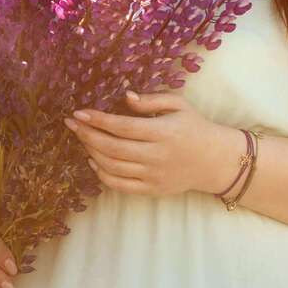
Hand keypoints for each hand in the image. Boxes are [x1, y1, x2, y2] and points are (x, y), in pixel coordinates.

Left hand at [64, 89, 239, 196]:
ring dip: (91, 152)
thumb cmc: (194, 127)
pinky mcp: (151, 190)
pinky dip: (102, 174)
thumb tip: (126, 96)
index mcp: (163, 132)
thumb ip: (152, 99)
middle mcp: (156, 156)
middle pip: (112, 148)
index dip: (98, 120)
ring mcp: (153, 176)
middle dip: (87, 135)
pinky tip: (94, 160)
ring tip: (82, 138)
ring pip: (112, 167)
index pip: (123, 127)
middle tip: (72, 124)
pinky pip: (120, 185)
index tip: (79, 112)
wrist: (214, 161)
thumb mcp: (179, 105)